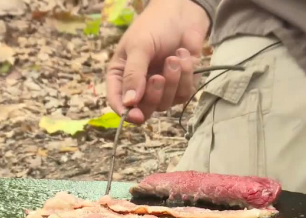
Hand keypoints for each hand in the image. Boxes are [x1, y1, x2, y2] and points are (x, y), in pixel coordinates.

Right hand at [105, 0, 209, 123]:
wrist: (183, 12)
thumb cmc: (155, 25)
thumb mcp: (139, 46)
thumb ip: (133, 74)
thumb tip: (129, 103)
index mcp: (121, 76)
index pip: (118, 103)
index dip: (126, 113)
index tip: (136, 116)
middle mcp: (139, 86)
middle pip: (144, 110)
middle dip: (154, 96)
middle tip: (159, 77)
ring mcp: (161, 88)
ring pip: (166, 104)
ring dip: (173, 81)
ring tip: (175, 57)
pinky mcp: (180, 85)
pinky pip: (184, 94)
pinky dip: (186, 76)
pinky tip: (185, 56)